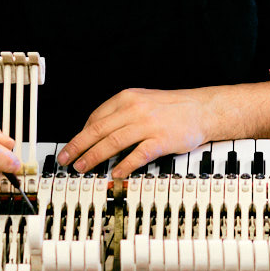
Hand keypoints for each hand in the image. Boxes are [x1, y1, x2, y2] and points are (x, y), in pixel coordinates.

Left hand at [59, 87, 222, 178]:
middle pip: (98, 130)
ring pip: (112, 143)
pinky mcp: (161, 140)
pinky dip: (124, 165)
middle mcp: (134, 109)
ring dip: (94, 157)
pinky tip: (115, 173)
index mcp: (127, 98)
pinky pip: (137, 155)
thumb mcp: (142, 101)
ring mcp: (148, 125)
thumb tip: (98, 132)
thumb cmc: (173, 107)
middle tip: (67, 158)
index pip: (96, 117)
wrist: (202, 109)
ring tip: (83, 167)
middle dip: (78, 146)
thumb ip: (121, 113)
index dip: (81, 134)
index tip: (73, 146)